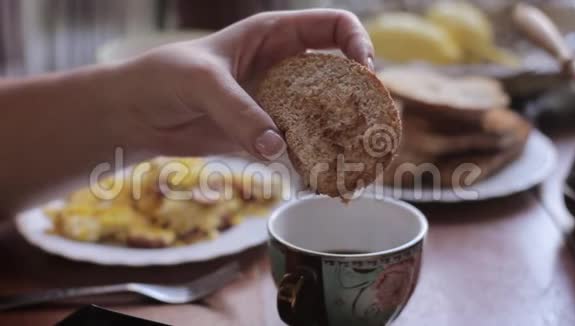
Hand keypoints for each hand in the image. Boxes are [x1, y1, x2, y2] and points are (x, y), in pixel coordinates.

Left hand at [109, 9, 373, 159]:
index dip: (357, 42)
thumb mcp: (202, 82)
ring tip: (356, 153)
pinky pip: (300, 144)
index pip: (334, 25)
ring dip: (341, 131)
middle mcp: (284, 67)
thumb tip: (277, 146)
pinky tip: (322, 173)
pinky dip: (314, 158)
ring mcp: (278, 102)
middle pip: (339, 74)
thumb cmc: (164, 78)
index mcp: (275, 35)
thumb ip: (239, 111)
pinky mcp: (268, 134)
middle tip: (371, 121)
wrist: (139, 114)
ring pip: (324, 113)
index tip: (364, 71)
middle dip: (359, 94)